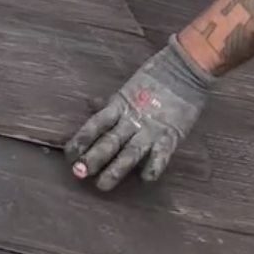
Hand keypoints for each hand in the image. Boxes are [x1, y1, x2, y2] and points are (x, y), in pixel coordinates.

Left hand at [64, 37, 213, 191]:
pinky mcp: (171, 135)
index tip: (68, 153)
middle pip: (109, 140)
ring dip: (116, 169)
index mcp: (120, 106)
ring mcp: (151, 129)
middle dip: (94, 157)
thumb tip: (88, 104)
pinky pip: (161, 154)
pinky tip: (146, 178)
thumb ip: (109, 102)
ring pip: (130, 152)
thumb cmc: (154, 79)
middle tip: (79, 172)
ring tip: (102, 185)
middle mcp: (132, 119)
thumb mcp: (127, 89)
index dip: (81, 138)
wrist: (184, 69)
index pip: (95, 124)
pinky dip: (154, 166)